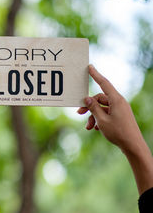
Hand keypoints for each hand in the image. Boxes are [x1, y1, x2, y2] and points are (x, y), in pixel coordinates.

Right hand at [77, 65, 152, 194]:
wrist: (133, 146)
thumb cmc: (118, 132)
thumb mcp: (101, 120)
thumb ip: (93, 108)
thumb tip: (87, 99)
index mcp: (116, 100)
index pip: (104, 83)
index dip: (95, 75)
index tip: (90, 67)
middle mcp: (119, 102)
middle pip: (99, 98)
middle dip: (88, 106)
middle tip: (79, 113)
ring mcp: (120, 109)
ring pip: (101, 107)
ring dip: (93, 116)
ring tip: (88, 126)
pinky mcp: (120, 116)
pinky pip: (106, 113)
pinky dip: (99, 119)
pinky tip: (95, 128)